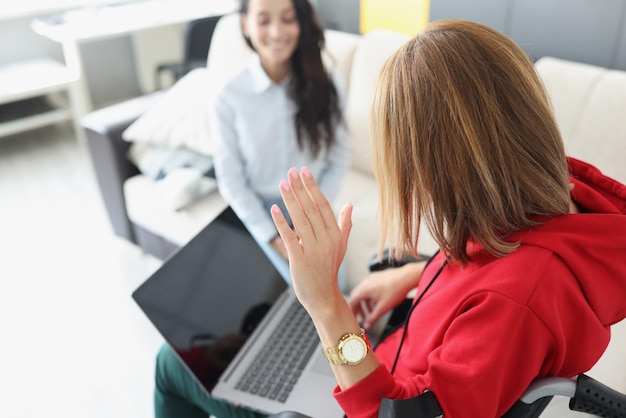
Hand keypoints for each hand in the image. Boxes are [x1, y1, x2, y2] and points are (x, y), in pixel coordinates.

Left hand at [270, 166, 352, 316]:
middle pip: (311, 209)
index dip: (313, 187)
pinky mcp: (300, 261)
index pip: (323, 205)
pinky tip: (274, 209)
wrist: (324, 298)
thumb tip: (349, 205)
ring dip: (290, 200)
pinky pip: (290, 238)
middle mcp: (326, 240)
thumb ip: (344, 225)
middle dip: (300, 188)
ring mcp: (313, 250)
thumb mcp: (341, 246)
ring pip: (301, 220)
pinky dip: (282, 223)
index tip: (304, 171)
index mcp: (335, 235)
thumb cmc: (329, 270)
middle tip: (291, 171)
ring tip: (282, 184)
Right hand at [349, 261, 426, 329]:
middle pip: (357, 296)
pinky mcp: (377, 276)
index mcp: (364, 289)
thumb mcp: (383, 308)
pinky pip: (370, 287)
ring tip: (373, 310)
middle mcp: (365, 282)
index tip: (355, 317)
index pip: (352, 301)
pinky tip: (378, 301)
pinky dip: (371, 296)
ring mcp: (371, 278)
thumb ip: (373, 318)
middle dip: (359, 307)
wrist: (406, 277)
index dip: (353, 311)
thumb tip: (367, 325)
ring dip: (366, 302)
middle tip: (363, 316)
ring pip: (364, 292)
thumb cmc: (395, 290)